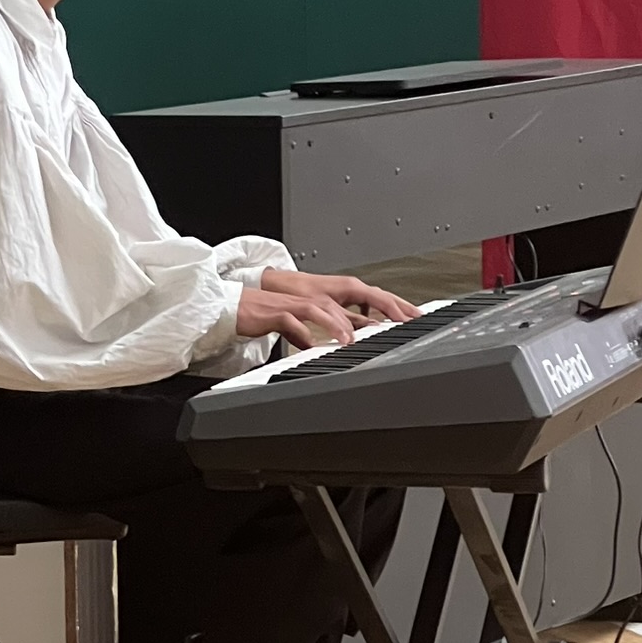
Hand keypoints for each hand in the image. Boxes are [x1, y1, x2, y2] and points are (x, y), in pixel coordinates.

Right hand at [235, 270, 419, 348]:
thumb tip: (318, 345)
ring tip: (351, 341)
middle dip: (374, 310)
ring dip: (339, 325)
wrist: (230, 308)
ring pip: (323, 309)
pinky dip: (307, 333)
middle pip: (349, 298)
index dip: (385, 308)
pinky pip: (294, 322)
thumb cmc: (258, 315)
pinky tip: (314, 344)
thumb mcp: (291, 324)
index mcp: (318, 299)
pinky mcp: (275, 313)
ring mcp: (294, 303)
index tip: (410, 318)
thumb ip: (307, 332)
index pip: (357, 301)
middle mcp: (310, 297)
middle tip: (398, 323)